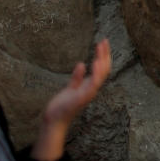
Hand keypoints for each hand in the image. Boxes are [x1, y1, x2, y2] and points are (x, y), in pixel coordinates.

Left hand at [31, 39, 111, 160]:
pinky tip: (95, 62)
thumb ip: (77, 77)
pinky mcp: (82, 97)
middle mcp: (92, 89)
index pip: (101, 68)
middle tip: (104, 40)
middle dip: (105, 55)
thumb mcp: (70, 88)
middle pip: (104, 69)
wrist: (54, 120)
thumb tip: (81, 64)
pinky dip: (96, 73)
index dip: (104, 56)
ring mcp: (88, 93)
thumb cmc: (62, 106)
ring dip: (102, 60)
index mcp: (90, 86)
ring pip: (101, 75)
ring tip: (100, 48)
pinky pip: (93, 84)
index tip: (102, 43)